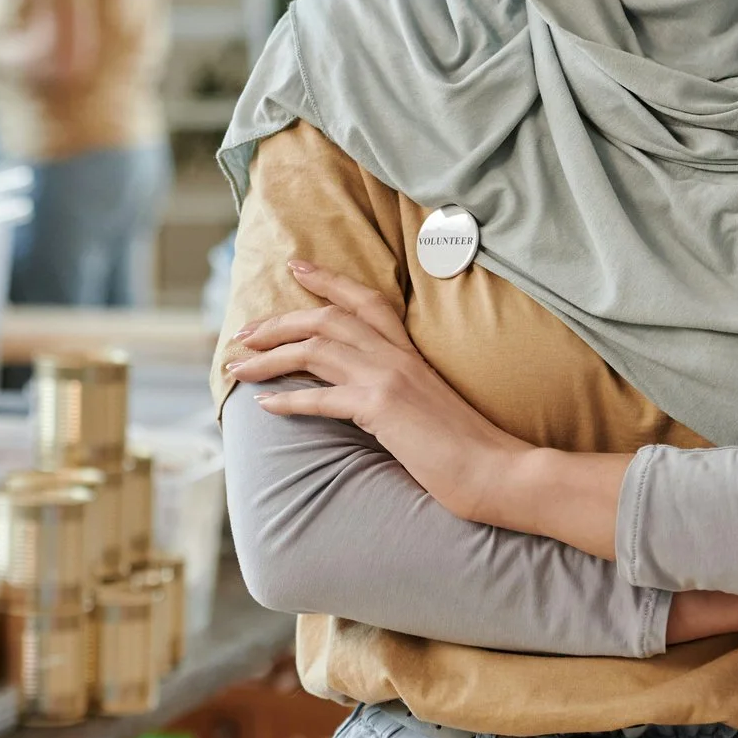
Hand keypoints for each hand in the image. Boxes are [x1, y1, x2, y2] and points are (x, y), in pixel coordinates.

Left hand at [225, 262, 532, 525]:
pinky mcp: (382, 408)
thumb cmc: (467, 449)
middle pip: (325, 319)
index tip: (295, 266)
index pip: (364, 300)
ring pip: (314, 350)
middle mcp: (396, 356)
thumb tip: (364, 395)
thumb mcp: (427, 406)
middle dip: (277, 323)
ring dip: (269, 358)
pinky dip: (288, 400)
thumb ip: (398, 390)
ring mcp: (389, 378)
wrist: (498, 471)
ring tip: (238, 368)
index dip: (327, 280)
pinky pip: (321, 398)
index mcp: (410, 352)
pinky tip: (264, 405)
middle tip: (243, 333)